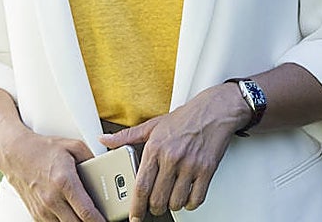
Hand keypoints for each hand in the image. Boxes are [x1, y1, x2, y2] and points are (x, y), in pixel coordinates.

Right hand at [0, 130, 101, 221]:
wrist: (15, 154)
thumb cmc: (42, 149)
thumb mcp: (73, 146)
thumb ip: (92, 158)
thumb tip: (104, 170)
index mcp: (64, 181)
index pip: (85, 211)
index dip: (99, 220)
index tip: (106, 220)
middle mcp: (52, 198)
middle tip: (98, 217)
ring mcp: (42, 208)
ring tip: (84, 214)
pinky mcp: (35, 213)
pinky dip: (64, 221)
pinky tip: (70, 214)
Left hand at [101, 85, 246, 219]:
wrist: (216, 110)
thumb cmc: (186, 118)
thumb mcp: (153, 125)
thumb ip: (127, 136)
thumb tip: (104, 140)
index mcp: (156, 148)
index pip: (141, 186)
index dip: (135, 207)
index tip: (134, 216)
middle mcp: (172, 157)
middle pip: (157, 199)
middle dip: (154, 208)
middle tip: (155, 205)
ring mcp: (191, 164)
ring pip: (176, 202)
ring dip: (172, 205)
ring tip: (171, 197)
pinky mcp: (207, 169)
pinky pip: (196, 198)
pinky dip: (190, 203)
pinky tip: (188, 196)